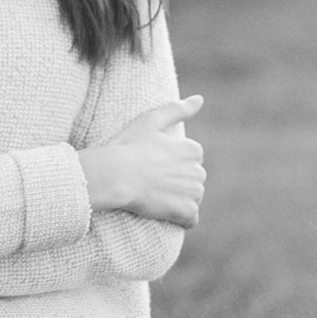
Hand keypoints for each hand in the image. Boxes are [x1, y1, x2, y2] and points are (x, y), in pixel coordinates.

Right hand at [79, 96, 205, 227]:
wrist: (116, 175)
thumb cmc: (129, 146)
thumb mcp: (151, 120)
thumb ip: (178, 109)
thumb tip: (200, 99)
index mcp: (192, 150)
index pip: (191, 159)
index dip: (172, 162)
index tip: (155, 164)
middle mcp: (197, 171)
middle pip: (193, 179)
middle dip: (178, 181)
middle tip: (152, 181)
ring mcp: (193, 193)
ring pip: (193, 198)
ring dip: (179, 199)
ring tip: (155, 196)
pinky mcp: (185, 211)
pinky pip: (191, 219)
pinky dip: (181, 218)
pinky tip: (164, 213)